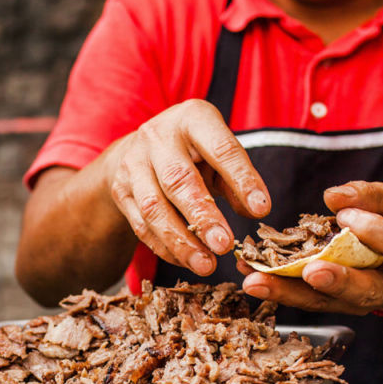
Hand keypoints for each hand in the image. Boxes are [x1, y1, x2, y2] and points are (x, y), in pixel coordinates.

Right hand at [106, 99, 269, 275]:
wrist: (139, 150)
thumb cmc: (191, 152)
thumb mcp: (217, 154)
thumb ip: (236, 179)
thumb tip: (256, 210)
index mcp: (192, 118)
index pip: (220, 149)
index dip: (242, 180)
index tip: (261, 210)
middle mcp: (157, 137)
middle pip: (178, 181)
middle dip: (203, 217)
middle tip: (225, 246)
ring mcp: (133, 164)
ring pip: (154, 208)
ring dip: (181, 241)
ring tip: (206, 265)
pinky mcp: (121, 192)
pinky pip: (141, 226)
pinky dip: (165, 248)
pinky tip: (187, 262)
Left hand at [237, 181, 382, 315]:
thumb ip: (368, 197)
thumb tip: (332, 195)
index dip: (373, 232)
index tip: (345, 217)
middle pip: (362, 289)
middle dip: (335, 281)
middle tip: (309, 272)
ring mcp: (358, 304)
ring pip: (324, 303)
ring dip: (287, 293)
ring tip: (255, 281)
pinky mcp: (334, 307)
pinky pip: (305, 302)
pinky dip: (278, 291)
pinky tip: (251, 278)